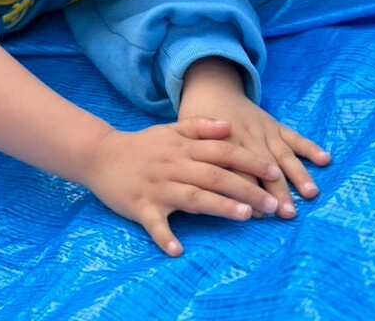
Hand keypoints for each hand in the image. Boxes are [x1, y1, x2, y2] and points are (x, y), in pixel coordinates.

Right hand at [85, 117, 283, 256]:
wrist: (99, 156)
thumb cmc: (141, 146)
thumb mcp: (169, 130)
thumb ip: (200, 127)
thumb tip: (229, 125)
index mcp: (182, 148)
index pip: (222, 152)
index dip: (249, 161)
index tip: (275, 173)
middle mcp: (173, 166)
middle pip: (214, 176)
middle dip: (246, 189)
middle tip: (273, 205)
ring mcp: (157, 187)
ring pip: (192, 197)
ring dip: (219, 206)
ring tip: (245, 216)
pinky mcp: (140, 206)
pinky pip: (154, 223)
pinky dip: (164, 236)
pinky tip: (177, 249)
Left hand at [179, 59, 330, 218]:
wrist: (210, 91)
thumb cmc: (195, 124)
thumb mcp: (187, 140)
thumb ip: (196, 162)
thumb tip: (199, 190)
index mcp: (221, 145)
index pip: (236, 173)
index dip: (247, 193)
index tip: (259, 213)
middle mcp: (245, 139)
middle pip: (263, 169)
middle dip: (276, 191)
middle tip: (288, 213)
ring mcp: (263, 132)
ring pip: (282, 155)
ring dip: (297, 174)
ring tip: (310, 192)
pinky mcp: (274, 125)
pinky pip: (293, 136)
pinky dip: (309, 147)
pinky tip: (324, 159)